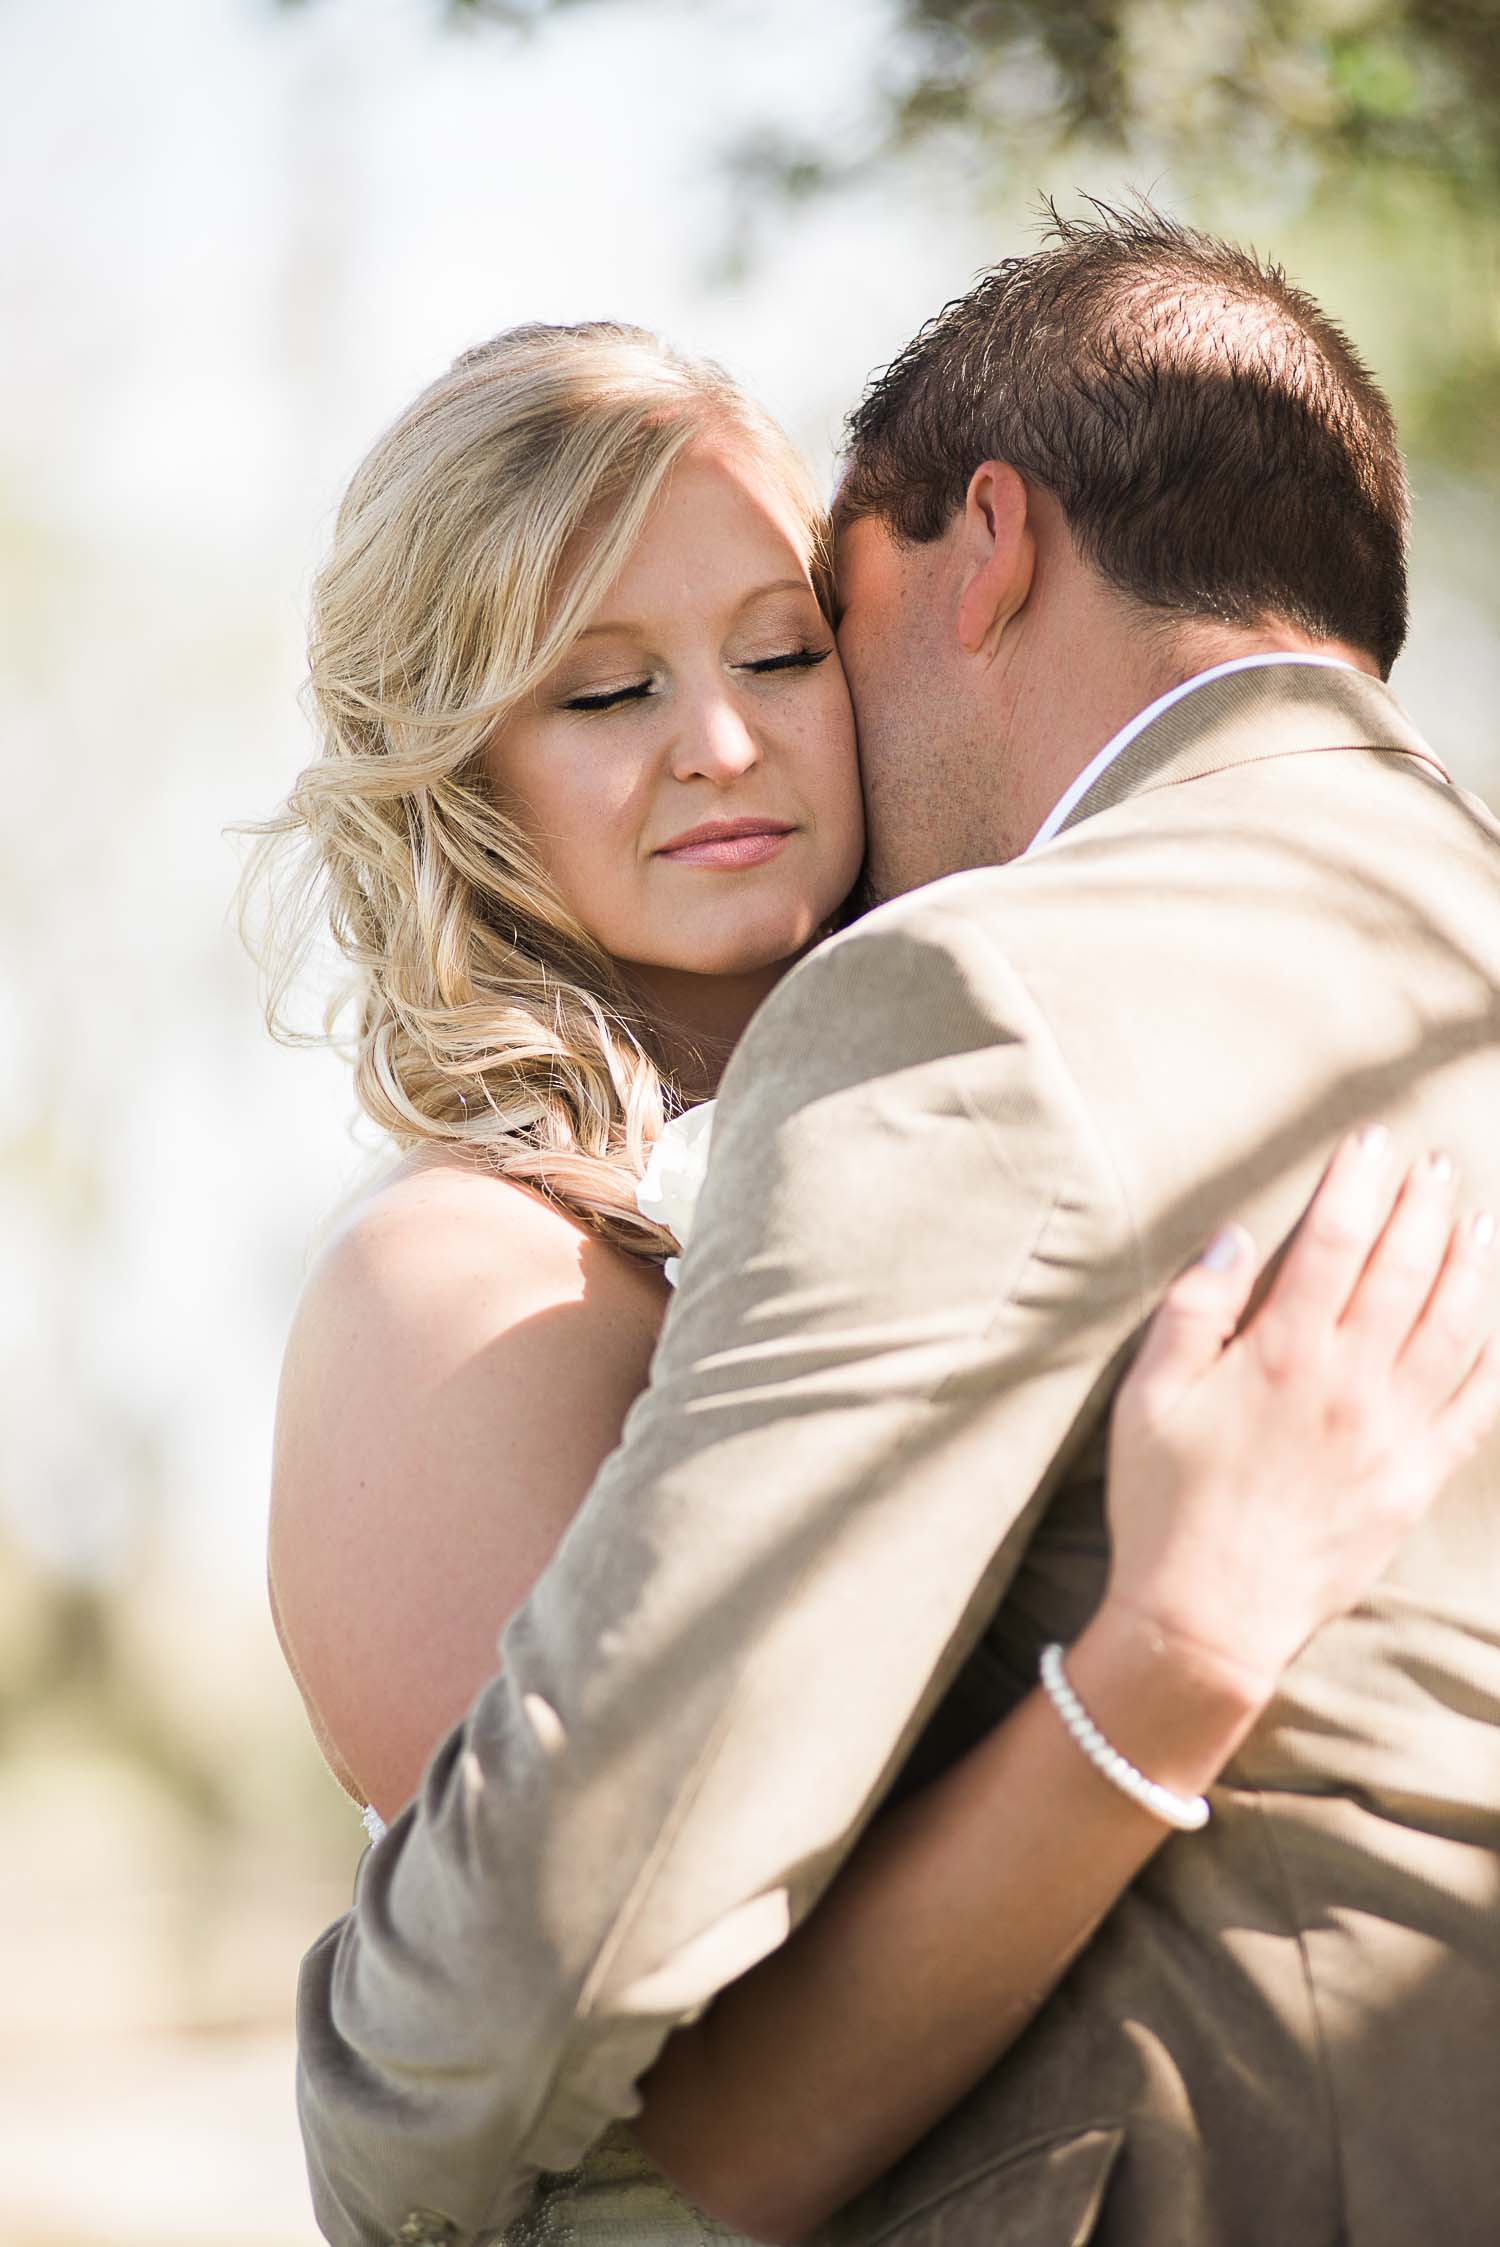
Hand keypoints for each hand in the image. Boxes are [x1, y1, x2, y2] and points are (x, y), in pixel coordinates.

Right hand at [1102, 1128, 1499, 1707]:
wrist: (1207, 1617)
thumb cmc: (1163, 1502)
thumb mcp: (1148, 1396)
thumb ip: (1193, 1311)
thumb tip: (1236, 1238)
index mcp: (1280, 1352)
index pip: (1333, 1240)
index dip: (1356, 1182)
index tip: (1370, 1141)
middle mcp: (1348, 1381)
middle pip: (1404, 1268)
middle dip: (1423, 1205)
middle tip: (1436, 1162)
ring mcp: (1391, 1431)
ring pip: (1452, 1325)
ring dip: (1469, 1262)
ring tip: (1476, 1218)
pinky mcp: (1414, 1479)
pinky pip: (1473, 1407)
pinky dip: (1493, 1357)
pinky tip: (1498, 1323)